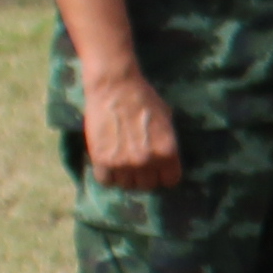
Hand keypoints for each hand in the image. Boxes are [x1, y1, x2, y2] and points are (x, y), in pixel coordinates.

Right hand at [79, 67, 183, 192]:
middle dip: (143, 176)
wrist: (115, 86)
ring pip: (126, 185)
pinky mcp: (102, 160)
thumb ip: (166, 143)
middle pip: (147, 185)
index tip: (156, 170)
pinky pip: (105, 180)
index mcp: (168, 152)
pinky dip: (106, 174)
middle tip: (136, 164)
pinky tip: (107, 162)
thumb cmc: (143, 98)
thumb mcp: (167, 120)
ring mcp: (124, 162)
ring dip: (124, 176)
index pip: (170, 181)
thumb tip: (166, 161)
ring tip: (121, 161)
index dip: (163, 175)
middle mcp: (148, 161)